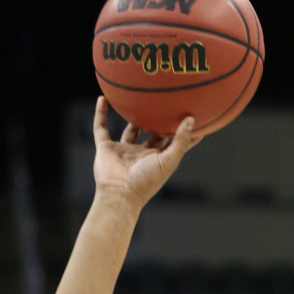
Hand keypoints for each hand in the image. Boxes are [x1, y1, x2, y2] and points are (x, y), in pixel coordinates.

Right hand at [92, 96, 200, 211]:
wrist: (119, 194)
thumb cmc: (146, 182)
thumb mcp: (168, 161)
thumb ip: (180, 141)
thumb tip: (191, 120)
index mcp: (157, 159)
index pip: (172, 142)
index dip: (182, 132)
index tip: (194, 116)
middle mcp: (141, 154)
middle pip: (152, 134)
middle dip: (158, 121)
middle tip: (166, 102)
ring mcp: (123, 151)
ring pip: (129, 130)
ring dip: (132, 117)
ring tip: (138, 99)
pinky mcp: (106, 148)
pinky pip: (101, 127)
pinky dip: (100, 114)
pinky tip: (102, 98)